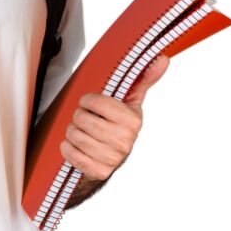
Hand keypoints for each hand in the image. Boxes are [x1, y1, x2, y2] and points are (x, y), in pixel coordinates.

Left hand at [60, 54, 169, 180]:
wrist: (110, 158)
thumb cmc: (118, 125)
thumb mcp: (130, 102)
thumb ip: (143, 79)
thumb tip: (163, 59)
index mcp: (132, 120)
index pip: (93, 101)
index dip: (87, 101)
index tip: (92, 104)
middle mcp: (124, 141)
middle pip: (80, 118)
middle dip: (79, 117)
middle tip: (87, 120)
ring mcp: (111, 158)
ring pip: (73, 134)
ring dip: (72, 132)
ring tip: (83, 132)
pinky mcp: (98, 171)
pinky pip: (69, 152)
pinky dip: (68, 148)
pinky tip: (78, 146)